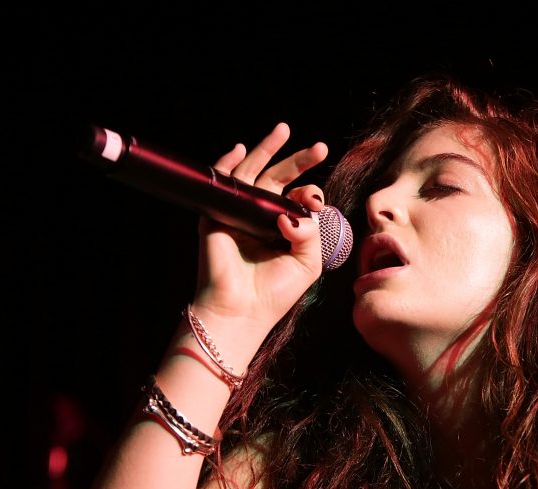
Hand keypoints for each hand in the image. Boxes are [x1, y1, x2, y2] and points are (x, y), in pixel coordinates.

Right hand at [192, 122, 328, 330]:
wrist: (241, 309)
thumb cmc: (274, 293)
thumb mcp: (308, 262)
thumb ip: (311, 231)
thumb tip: (295, 209)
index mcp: (284, 229)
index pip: (298, 199)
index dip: (310, 194)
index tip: (315, 202)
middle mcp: (261, 218)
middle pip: (279, 180)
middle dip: (299, 162)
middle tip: (320, 148)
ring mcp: (238, 214)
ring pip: (252, 174)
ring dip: (267, 150)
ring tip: (284, 130)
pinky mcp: (217, 215)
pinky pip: (222, 183)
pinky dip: (227, 164)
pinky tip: (241, 148)